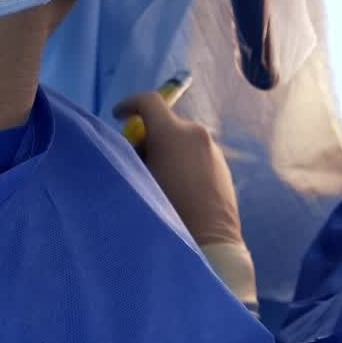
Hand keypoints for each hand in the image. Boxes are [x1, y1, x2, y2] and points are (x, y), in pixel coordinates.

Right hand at [112, 92, 243, 247]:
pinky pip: (196, 155)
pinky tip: (178, 192)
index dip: (129, 104)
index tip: (118, 115)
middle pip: (165, 124)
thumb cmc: (166, 211)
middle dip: (147, 138)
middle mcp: (196, 133)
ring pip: (181, 140)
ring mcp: (213, 149)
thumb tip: (132, 148)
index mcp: (172, 133)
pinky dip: (183, 163)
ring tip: (158, 184)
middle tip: (136, 164)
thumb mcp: (138, 181)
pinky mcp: (223, 165)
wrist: (209, 241)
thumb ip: (131, 157)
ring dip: (167, 152)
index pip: (149, 101)